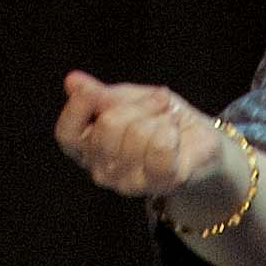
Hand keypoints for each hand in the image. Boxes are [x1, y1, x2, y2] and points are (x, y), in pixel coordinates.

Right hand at [56, 70, 240, 219]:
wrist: (198, 139)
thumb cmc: (157, 118)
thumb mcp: (125, 99)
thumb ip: (99, 95)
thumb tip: (72, 81)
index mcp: (87, 149)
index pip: (67, 134)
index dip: (78, 108)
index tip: (96, 91)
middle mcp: (102, 172)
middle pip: (108, 125)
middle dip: (137, 104)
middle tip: (157, 102)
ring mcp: (130, 183)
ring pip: (136, 133)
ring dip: (159, 114)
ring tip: (168, 119)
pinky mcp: (161, 184)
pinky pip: (160, 146)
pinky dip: (171, 130)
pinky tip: (175, 134)